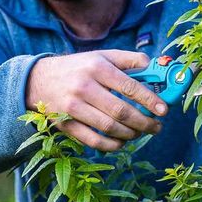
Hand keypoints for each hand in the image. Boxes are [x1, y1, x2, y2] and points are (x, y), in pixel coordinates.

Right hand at [25, 50, 168, 152]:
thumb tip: (155, 66)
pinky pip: (94, 141)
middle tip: (157, 127)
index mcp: (97, 67)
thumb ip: (128, 59)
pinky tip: (122, 142)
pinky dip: (112, 145)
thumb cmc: (77, 68)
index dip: (150, 100)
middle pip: (121, 111)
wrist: (38, 80)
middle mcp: (84, 87)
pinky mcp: (66, 125)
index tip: (164, 110)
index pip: (129, 86)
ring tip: (141, 133)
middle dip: (144, 122)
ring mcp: (73, 108)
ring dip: (131, 134)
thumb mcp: (100, 56)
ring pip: (109, 128)